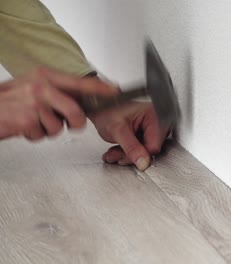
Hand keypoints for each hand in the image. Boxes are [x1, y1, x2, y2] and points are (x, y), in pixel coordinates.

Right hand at [0, 67, 117, 140]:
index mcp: (45, 76)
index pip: (79, 82)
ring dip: (47, 130)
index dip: (100, 89)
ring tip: (33, 121)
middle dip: (73, 123)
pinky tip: (23, 126)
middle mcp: (41, 86)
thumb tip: (82, 100)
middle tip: (63, 122)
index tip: (115, 92)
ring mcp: (33, 103)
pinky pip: (43, 135)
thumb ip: (57, 92)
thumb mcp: (33, 88)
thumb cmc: (8, 102)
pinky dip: (34, 136)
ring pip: (59, 127)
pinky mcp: (26, 119)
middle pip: (76, 112)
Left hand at [89, 101, 168, 170]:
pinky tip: (117, 150)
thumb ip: (131, 147)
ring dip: (127, 156)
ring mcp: (153, 129)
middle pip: (150, 150)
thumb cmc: (107, 110)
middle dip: (131, 156)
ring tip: (113, 152)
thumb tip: (144, 163)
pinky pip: (142, 150)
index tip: (124, 156)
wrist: (99, 108)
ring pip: (145, 152)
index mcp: (155, 116)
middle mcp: (158, 122)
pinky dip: (128, 153)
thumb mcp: (117, 130)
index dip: (139, 154)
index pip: (154, 146)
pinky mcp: (147, 134)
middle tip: (115, 154)